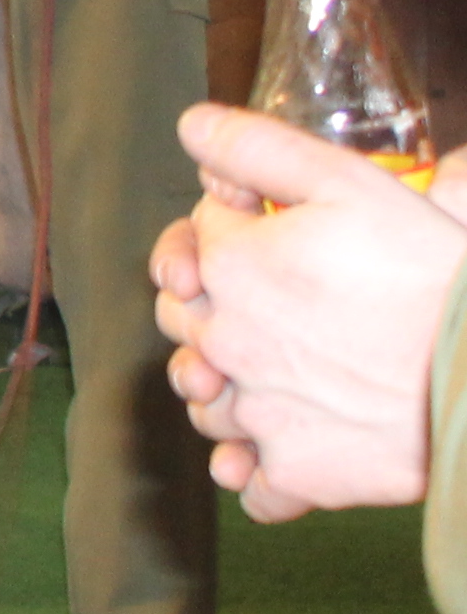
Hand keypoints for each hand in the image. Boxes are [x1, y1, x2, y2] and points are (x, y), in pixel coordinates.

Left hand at [149, 103, 466, 521]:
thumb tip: (192, 128)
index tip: (264, 234)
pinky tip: (288, 447)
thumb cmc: (431, 276)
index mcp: (229, 269)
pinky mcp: (297, 475)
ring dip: (227, 389)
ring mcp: (257, 417)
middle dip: (211, 307)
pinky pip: (249, 485)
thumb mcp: (350, 185)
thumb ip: (259, 149)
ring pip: (205, 403)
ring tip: (277, 375)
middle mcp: (225, 345)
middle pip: (182, 322)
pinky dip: (258, 471)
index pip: (190, 242)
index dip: (225, 231)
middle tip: (271, 304)